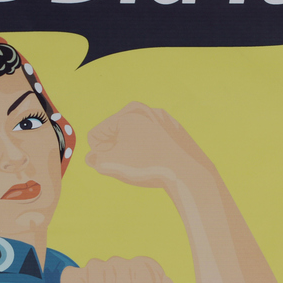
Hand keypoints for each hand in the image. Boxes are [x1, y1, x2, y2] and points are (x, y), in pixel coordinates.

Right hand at [85, 102, 211, 188]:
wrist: (189, 172)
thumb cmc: (149, 166)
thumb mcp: (113, 165)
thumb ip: (96, 160)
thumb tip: (93, 157)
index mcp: (126, 113)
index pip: (96, 135)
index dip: (100, 154)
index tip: (117, 163)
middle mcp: (144, 109)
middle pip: (116, 133)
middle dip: (116, 149)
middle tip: (133, 164)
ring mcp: (162, 118)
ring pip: (136, 136)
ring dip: (134, 150)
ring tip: (147, 163)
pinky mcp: (175, 129)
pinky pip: (154, 140)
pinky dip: (152, 150)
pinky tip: (160, 160)